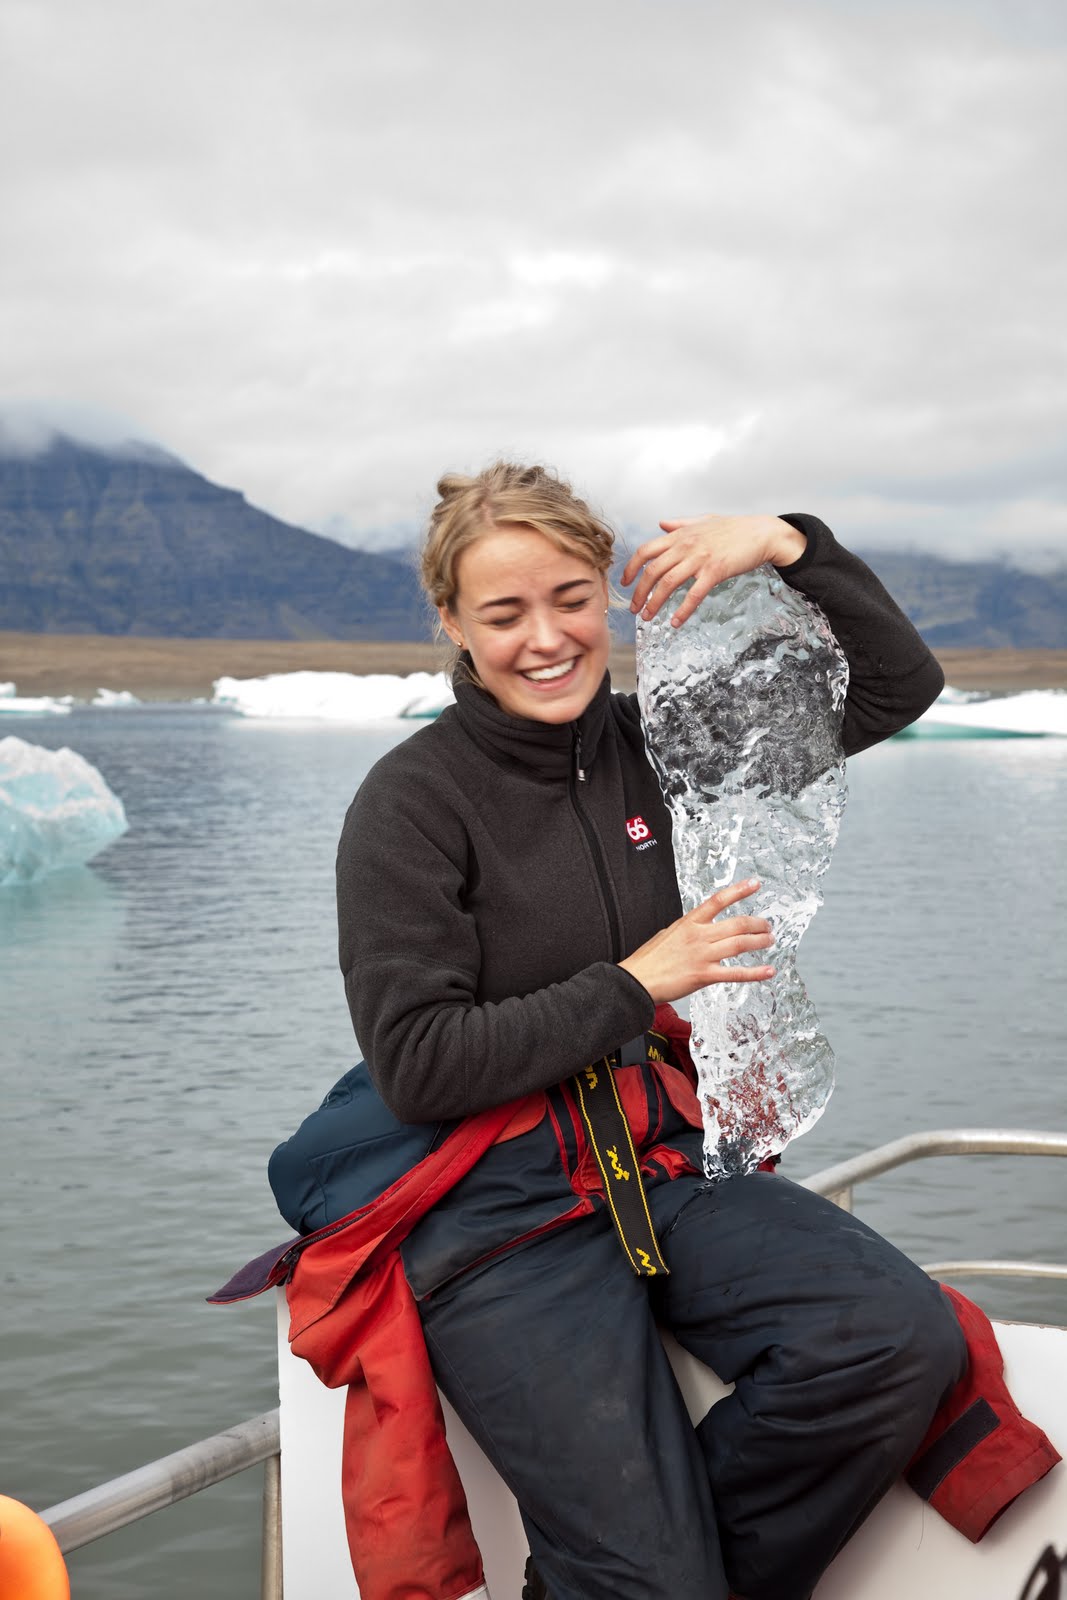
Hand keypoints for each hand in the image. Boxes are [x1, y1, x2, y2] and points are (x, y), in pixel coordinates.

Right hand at [618, 878, 774, 1003]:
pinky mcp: (704, 975)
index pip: (718, 900)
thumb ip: (687, 930)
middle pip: (737, 923)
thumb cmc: (648, 959)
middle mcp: (699, 936)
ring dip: (759, 941)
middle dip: (757, 923)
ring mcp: (702, 955)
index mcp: (689, 923)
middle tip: (767, 925)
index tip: (754, 884)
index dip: (738, 891)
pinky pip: (735, 973)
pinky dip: (755, 973)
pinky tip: (768, 971)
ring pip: (740, 944)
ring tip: (769, 940)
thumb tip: (697, 929)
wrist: (637, 980)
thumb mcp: (667, 934)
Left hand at [622, 514, 806, 628]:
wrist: (762, 533)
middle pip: (652, 571)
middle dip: (639, 592)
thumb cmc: (735, 528)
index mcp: (680, 535)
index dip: (631, 568)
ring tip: (647, 617)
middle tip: (634, 609)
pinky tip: (675, 622)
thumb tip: (661, 523)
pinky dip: (682, 610)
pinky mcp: (715, 571)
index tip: (624, 583)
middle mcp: (686, 545)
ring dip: (654, 603)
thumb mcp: (703, 520)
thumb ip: (680, 523)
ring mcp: (700, 558)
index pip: (646, 551)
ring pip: (668, 584)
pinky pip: (693, 594)